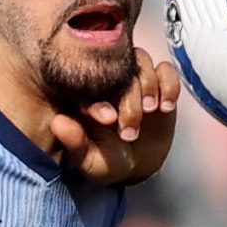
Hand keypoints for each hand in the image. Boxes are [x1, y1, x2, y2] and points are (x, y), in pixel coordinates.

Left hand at [50, 49, 177, 185]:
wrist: (137, 165)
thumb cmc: (109, 161)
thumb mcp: (90, 159)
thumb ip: (74, 142)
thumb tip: (57, 123)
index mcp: (87, 93)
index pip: (90, 80)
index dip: (100, 98)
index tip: (108, 121)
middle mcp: (110, 81)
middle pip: (119, 68)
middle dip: (129, 98)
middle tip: (130, 129)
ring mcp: (135, 79)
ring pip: (141, 61)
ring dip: (148, 85)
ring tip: (151, 110)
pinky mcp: (159, 83)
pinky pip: (166, 70)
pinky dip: (169, 84)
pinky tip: (166, 106)